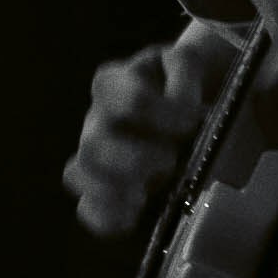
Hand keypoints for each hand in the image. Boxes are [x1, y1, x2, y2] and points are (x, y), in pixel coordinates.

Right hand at [62, 37, 217, 237]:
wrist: (201, 101)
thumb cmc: (191, 80)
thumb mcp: (191, 60)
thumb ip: (187, 71)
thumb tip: (181, 104)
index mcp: (118, 81)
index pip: (121, 96)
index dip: (156, 112)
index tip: (191, 121)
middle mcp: (100, 118)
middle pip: (92, 144)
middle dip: (132, 160)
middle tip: (170, 161)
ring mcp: (98, 154)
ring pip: (77, 174)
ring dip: (110, 190)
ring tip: (144, 195)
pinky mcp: (106, 186)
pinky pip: (87, 208)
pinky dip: (105, 216)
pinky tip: (134, 216)